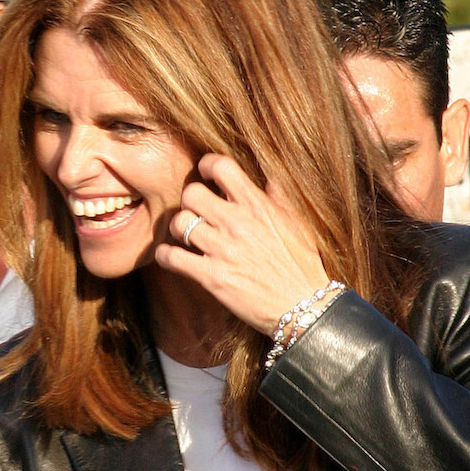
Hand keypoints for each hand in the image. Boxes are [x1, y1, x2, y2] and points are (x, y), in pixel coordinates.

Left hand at [155, 153, 330, 333]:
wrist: (304, 305)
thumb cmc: (302, 263)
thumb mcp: (297, 221)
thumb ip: (279, 195)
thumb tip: (267, 177)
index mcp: (257, 205)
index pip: (221, 166)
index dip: (207, 165)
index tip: (206, 174)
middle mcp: (237, 223)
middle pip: (191, 194)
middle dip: (190, 200)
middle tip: (195, 211)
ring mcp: (222, 250)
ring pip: (179, 223)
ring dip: (178, 228)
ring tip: (187, 235)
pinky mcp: (211, 277)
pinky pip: (172, 257)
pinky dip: (165, 255)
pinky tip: (172, 257)